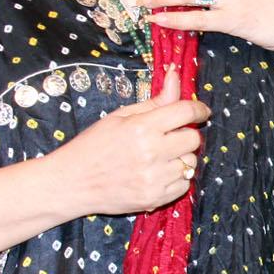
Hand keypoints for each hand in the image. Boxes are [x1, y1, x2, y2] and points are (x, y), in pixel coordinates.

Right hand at [49, 67, 207, 216]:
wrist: (72, 182)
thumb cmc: (94, 145)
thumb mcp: (120, 116)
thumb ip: (154, 101)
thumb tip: (175, 75)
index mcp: (142, 127)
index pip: (186, 112)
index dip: (198, 109)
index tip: (201, 111)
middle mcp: (152, 152)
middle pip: (194, 139)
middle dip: (185, 135)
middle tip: (168, 137)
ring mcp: (155, 178)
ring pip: (190, 163)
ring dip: (180, 158)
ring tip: (158, 157)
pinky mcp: (156, 198)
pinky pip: (185, 184)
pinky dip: (176, 179)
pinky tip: (156, 174)